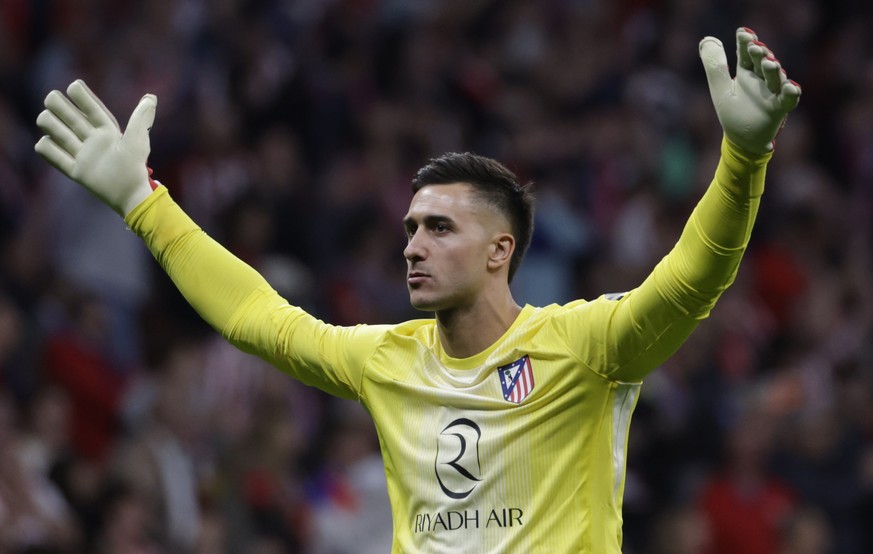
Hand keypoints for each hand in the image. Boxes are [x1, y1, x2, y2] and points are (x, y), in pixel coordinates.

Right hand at [35, 80, 157, 215]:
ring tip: (54, 125)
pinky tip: (47, 143)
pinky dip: (46, 146)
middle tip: (56, 103)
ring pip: (53, 128)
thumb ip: (142, 118)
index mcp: (106, 130)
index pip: (89, 107)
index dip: (80, 95)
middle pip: (65, 113)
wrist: (130, 195)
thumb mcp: (138, 141)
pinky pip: (50, 153)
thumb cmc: (135, 167)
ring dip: (49, 123)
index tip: (74, 86)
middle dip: (57, 104)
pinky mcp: (74, 170)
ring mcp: (81, 153)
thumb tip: (151, 97)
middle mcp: (90, 139)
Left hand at [699, 27, 800, 154]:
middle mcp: (762, 80)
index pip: (746, 54)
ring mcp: (773, 93)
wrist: (742, 140)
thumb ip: (714, 66)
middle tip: (755, 47)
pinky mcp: (780, 108)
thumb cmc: (733, 114)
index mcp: (746, 73)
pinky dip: (790, 93)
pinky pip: (788, 99)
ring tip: (769, 63)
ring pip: (776, 78)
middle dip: (760, 54)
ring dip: (774, 70)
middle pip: (762, 63)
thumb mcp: (720, 89)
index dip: (745, 43)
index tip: (743, 33)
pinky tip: (790, 87)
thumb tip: (707, 40)